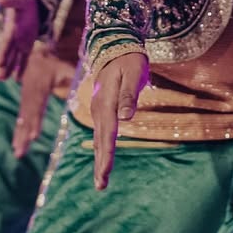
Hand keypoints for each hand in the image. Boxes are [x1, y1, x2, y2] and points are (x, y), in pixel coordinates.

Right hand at [0, 0, 43, 81]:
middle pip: (8, 55)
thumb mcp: (19, 1)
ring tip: (2, 80)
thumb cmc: (23, 2)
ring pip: (14, 59)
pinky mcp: (27, 45)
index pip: (6, 44)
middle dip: (4, 66)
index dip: (3, 53)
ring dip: (9, 69)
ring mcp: (20, 43)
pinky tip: (17, 79)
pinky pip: (24, 58)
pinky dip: (21, 68)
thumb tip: (1, 0)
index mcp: (11, 30)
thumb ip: (11, 2)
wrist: (31, 5)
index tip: (0, 63)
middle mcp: (14, 39)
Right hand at [12, 45, 73, 158]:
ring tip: (18, 153)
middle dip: (24, 136)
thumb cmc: (54, 63)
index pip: (38, 108)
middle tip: (21, 153)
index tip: (34, 137)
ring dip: (19, 137)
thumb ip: (74, 77)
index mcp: (40, 88)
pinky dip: (18, 132)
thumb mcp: (64, 68)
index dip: (36, 122)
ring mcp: (25, 99)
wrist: (36, 55)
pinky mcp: (24, 102)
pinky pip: (21, 118)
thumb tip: (90, 85)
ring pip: (22, 120)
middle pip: (27, 118)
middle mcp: (30, 96)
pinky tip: (16, 145)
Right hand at [90, 52, 148, 190]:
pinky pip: (101, 132)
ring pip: (98, 138)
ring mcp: (98, 109)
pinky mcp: (101, 107)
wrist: (114, 45)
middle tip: (101, 186)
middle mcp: (99, 109)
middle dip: (100, 164)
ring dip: (99, 159)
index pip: (108, 134)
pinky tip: (102, 158)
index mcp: (106, 102)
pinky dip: (100, 147)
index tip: (105, 173)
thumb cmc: (129, 59)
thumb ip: (128, 95)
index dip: (107, 155)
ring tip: (101, 179)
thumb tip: (126, 118)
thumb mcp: (133, 72)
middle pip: (100, 141)